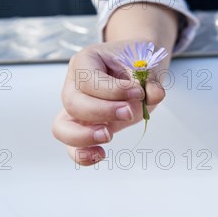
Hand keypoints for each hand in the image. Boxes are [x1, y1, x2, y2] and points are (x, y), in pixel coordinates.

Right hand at [52, 41, 166, 165]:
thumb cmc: (137, 63)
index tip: (138, 92)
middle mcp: (74, 85)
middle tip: (128, 112)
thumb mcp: (146, 66)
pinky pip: (72, 146)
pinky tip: (102, 154)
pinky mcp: (83, 127)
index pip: (89, 80)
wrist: (138, 68)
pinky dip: (82, 154)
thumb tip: (155, 94)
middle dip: (101, 111)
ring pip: (62, 127)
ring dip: (84, 136)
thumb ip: (151, 81)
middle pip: (73, 103)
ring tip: (108, 135)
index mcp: (85, 62)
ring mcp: (76, 108)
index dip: (114, 90)